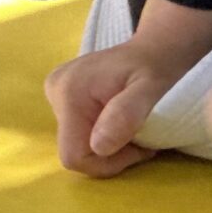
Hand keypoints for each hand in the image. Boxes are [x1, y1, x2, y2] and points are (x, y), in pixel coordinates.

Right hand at [44, 38, 180, 177]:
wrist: (153, 49)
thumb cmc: (157, 65)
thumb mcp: (152, 87)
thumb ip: (126, 114)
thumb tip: (99, 147)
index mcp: (70, 92)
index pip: (75, 156)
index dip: (109, 162)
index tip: (140, 146)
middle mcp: (54, 91)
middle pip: (75, 152)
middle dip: (110, 155)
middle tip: (140, 137)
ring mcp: (55, 94)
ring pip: (77, 145)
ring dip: (108, 147)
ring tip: (132, 127)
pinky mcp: (61, 99)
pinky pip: (78, 134)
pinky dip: (102, 137)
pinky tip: (119, 123)